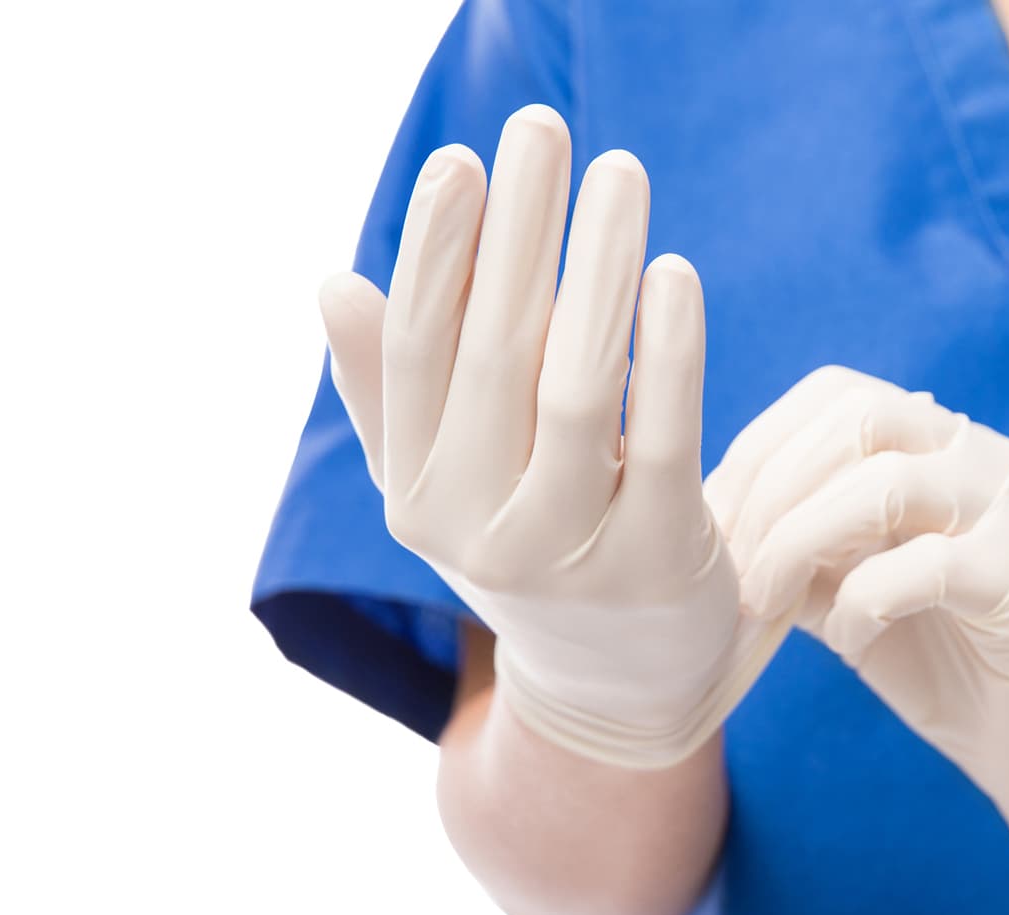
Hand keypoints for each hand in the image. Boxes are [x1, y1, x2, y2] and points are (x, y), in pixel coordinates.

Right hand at [318, 105, 786, 768]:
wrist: (622, 690)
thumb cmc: (536, 550)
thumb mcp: (449, 485)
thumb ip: (392, 393)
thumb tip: (335, 283)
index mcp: (418, 497)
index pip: (415, 354)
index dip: (434, 252)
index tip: (460, 162)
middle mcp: (479, 531)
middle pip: (494, 354)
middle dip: (518, 229)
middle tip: (540, 130)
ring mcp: (572, 555)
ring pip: (579, 388)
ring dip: (596, 268)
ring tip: (618, 174)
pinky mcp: (663, 565)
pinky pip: (667, 439)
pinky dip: (670, 350)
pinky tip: (672, 271)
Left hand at [708, 367, 1008, 913]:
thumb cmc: (952, 670)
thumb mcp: (853, 592)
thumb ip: (802, 547)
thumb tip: (713, 523)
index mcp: (951, 448)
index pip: (842, 395)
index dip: (761, 446)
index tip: (712, 523)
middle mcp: (996, 461)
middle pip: (861, 418)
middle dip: (772, 489)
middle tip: (730, 566)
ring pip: (888, 482)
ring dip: (800, 541)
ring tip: (767, 602)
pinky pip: (928, 566)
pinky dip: (861, 601)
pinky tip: (848, 641)